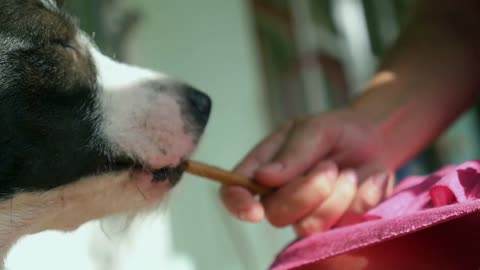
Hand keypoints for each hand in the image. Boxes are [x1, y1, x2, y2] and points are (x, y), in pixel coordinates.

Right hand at [220, 109, 393, 235]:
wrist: (372, 139)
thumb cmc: (335, 130)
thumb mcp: (314, 129)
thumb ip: (291, 153)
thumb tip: (262, 177)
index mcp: (262, 168)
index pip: (234, 191)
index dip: (238, 204)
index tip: (254, 212)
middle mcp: (278, 196)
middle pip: (276, 214)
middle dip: (306, 192)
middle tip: (329, 168)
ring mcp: (305, 213)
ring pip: (308, 226)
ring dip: (335, 197)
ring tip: (349, 173)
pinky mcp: (333, 224)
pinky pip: (342, 225)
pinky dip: (360, 199)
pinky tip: (366, 180)